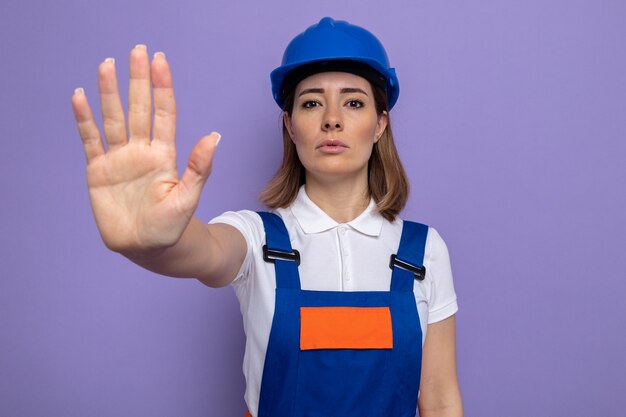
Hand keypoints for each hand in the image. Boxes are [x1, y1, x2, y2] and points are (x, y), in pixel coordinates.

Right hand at [71, 45, 220, 254]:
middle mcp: (142, 151)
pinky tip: (80, 97)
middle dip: (138, 80)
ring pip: (113, 118)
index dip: (162, 88)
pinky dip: (84, 120)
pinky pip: (90, 140)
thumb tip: (214, 137)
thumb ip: (199, 168)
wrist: (148, 247)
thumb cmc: (171, 225)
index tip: (160, 62)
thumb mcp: (188, 197)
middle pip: (139, 108)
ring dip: (108, 92)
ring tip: (106, 65)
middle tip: (137, 50)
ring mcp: (120, 159)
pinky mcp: (99, 170)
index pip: (163, 114)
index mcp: (164, 155)